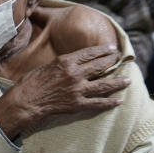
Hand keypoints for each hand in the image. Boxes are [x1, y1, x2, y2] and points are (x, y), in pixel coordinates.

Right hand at [0, 44, 129, 136]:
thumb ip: (62, 64)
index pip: (90, 53)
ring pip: (104, 85)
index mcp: (66, 62)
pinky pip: (98, 103)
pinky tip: (119, 101)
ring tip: (128, 80)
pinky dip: (110, 102)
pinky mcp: (78, 104)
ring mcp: (78, 90)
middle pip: (100, 66)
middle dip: (112, 61)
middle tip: (119, 59)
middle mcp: (75, 74)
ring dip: (118, 82)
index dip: (102, 50)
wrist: (25, 101)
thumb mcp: (46, 66)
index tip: (111, 48)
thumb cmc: (31, 82)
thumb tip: (73, 63)